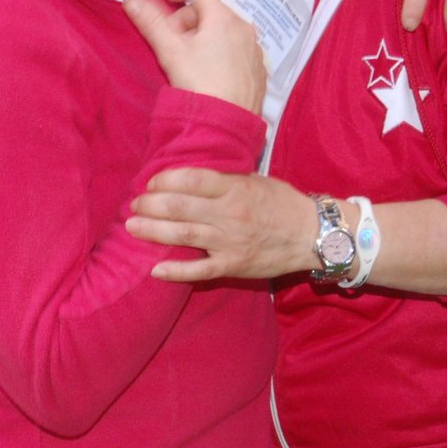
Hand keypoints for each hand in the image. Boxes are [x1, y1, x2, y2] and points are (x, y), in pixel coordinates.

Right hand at [124, 0, 264, 112]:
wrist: (225, 125)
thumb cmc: (197, 82)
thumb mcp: (169, 51)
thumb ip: (151, 22)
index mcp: (222, 18)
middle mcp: (244, 29)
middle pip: (212, 12)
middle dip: (189, 20)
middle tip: (172, 39)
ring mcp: (255, 51)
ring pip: (226, 32)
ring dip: (206, 36)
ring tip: (190, 58)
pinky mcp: (259, 71)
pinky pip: (238, 50)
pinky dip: (222, 52)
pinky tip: (210, 73)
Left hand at [126, 169, 315, 280]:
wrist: (314, 236)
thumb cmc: (282, 203)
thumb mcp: (255, 180)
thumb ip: (224, 179)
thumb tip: (188, 177)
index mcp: (235, 189)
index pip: (191, 180)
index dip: (165, 180)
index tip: (151, 182)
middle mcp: (229, 214)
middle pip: (179, 207)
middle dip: (150, 205)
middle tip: (134, 204)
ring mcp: (230, 242)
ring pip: (182, 236)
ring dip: (152, 231)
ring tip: (132, 227)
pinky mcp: (233, 266)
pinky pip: (199, 271)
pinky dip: (175, 270)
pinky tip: (154, 269)